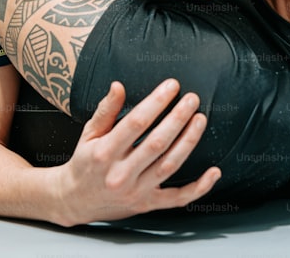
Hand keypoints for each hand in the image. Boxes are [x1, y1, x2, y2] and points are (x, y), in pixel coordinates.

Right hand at [53, 79, 220, 225]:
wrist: (75, 201)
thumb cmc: (85, 162)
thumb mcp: (89, 133)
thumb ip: (106, 110)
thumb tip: (118, 85)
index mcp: (104, 153)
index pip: (135, 123)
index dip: (156, 103)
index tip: (171, 86)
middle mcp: (120, 174)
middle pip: (156, 143)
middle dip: (177, 118)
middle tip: (192, 99)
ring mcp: (135, 192)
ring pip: (169, 166)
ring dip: (188, 141)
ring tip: (200, 119)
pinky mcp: (147, 204)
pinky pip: (178, 199)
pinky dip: (199, 188)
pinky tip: (214, 172)